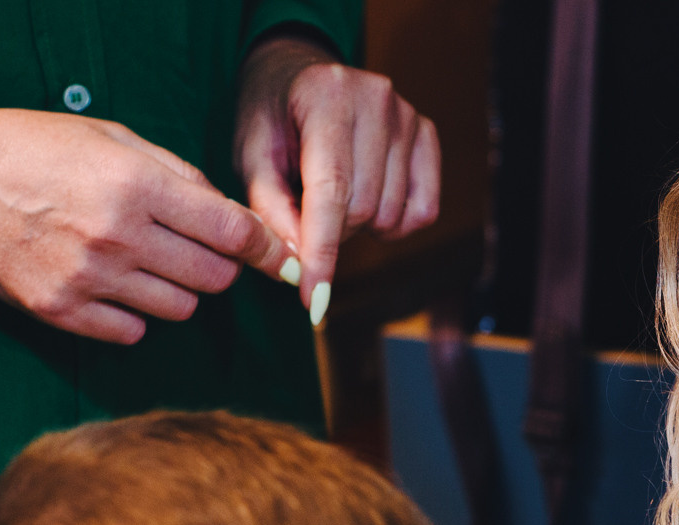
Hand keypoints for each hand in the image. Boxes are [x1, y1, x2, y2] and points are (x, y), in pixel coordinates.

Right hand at [0, 108, 293, 344]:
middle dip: (217, 266)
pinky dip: (134, 314)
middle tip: (193, 249)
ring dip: (176, 289)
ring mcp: (89, 279)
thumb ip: (177, 173)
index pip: (232, 232)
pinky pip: (134, 332)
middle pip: (214, 278)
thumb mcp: (109, 136)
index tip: (280, 260)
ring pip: (181, 309)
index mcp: (136, 184)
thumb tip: (232, 215)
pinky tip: (112, 285)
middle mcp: (118, 236)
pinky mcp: (62, 312)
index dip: (266, 249)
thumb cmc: (33, 148)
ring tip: (142, 261)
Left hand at [234, 34, 439, 322]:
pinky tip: (369, 203)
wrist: (297, 71)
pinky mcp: (427, 133)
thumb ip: (270, 209)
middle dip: (333, 232)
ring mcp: (408, 116)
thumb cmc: (269, 115)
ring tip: (334, 199)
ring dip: (361, 227)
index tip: (312, 300)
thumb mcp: (251, 155)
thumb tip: (297, 265)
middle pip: (364, 208)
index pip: (331, 190)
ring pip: (392, 215)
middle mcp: (376, 99)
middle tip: (307, 214)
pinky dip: (395, 225)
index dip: (322, 251)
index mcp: (326, 96)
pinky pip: (423, 211)